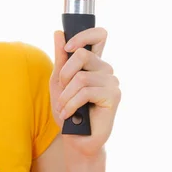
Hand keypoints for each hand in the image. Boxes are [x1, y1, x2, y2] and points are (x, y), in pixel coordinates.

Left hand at [49, 27, 120, 160]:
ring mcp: (112, 83)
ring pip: (81, 77)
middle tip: (63, 90)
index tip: (68, 47)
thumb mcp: (58, 81)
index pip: (99, 35)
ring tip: (64, 107)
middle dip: (64, 74)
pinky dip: (71, 104)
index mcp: (94, 63)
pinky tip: (69, 114)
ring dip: (65, 95)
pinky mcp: (113, 97)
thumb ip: (61, 58)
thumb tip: (59, 32)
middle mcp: (106, 70)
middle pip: (82, 55)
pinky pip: (86, 92)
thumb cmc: (67, 110)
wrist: (74, 138)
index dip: (83, 35)